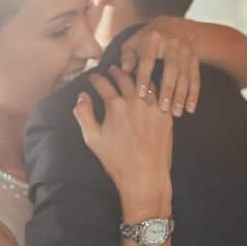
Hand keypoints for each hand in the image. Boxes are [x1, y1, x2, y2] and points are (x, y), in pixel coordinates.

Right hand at [73, 67, 172, 211]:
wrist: (144, 175)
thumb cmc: (116, 161)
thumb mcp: (92, 139)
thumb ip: (84, 114)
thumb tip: (81, 97)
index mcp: (115, 106)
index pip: (102, 84)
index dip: (95, 78)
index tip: (92, 77)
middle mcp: (135, 102)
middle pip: (124, 78)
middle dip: (115, 72)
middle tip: (110, 70)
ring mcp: (153, 107)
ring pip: (144, 82)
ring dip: (136, 76)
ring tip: (131, 74)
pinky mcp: (166, 115)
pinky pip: (160, 94)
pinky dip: (153, 88)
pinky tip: (150, 87)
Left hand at [118, 17, 201, 116]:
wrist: (174, 28)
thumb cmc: (146, 41)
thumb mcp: (133, 43)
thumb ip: (127, 56)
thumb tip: (123, 70)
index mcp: (153, 38)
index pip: (148, 59)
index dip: (144, 76)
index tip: (140, 93)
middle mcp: (172, 43)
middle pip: (171, 68)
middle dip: (168, 89)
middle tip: (162, 108)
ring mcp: (186, 51)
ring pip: (185, 75)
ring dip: (182, 95)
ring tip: (176, 113)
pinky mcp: (195, 60)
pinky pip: (196, 78)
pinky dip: (194, 94)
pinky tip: (190, 109)